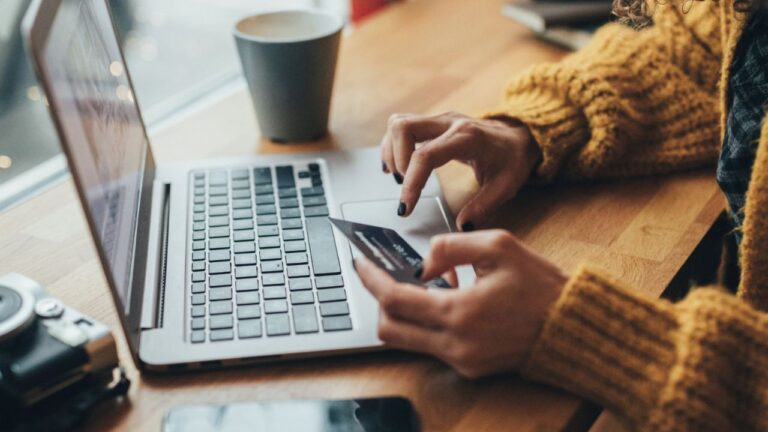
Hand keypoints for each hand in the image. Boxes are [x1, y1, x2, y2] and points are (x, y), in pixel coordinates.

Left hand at [355, 229, 566, 377]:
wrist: (572, 327)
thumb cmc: (540, 285)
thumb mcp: (498, 246)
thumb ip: (450, 246)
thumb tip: (422, 264)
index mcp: (460, 313)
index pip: (395, 300)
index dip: (371, 280)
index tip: (360, 264)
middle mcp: (455, 344)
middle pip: (390, 329)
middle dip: (380, 300)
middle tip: (384, 276)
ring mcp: (461, 361)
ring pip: (407, 340)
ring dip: (405, 312)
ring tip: (426, 285)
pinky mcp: (470, 368)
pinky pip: (431, 346)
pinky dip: (428, 323)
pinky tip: (448, 300)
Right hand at [380, 112, 539, 229]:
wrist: (519, 137)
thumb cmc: (512, 159)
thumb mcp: (505, 187)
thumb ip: (483, 207)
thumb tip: (462, 226)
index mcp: (467, 138)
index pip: (426, 155)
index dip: (411, 182)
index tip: (406, 207)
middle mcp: (449, 123)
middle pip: (404, 127)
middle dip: (396, 160)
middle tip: (404, 185)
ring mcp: (439, 120)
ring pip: (399, 123)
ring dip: (392, 151)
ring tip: (400, 177)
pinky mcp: (433, 123)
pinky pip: (402, 126)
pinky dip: (393, 146)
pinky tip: (398, 166)